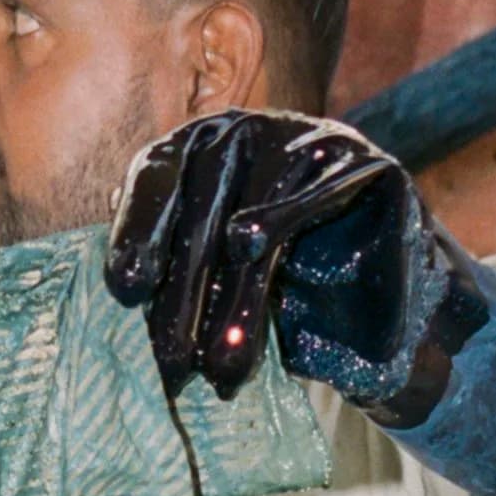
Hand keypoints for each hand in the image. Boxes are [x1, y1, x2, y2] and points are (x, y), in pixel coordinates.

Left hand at [105, 110, 449, 406]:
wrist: (374, 288)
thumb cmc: (275, 282)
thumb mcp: (213, 280)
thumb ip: (171, 270)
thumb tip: (121, 286)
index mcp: (191, 151)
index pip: (154, 181)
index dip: (136, 232)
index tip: (126, 292)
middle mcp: (240, 131)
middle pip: (200, 210)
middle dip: (184, 296)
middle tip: (174, 364)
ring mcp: (298, 136)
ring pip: (255, 210)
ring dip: (236, 295)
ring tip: (222, 364)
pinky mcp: (355, 158)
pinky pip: (316, 191)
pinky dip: (285, 218)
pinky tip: (250, 247)